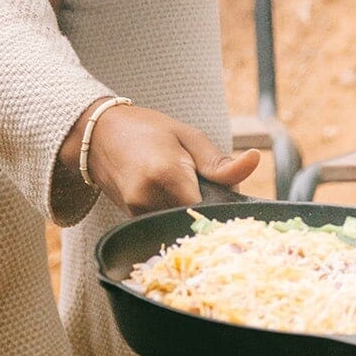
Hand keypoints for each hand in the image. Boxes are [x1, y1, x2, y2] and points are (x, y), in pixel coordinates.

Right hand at [60, 100, 259, 214]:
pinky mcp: (130, 220)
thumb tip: (255, 161)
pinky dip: (175, 215)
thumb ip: (219, 161)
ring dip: (191, 214)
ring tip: (192, 190)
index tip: (232, 205)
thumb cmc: (150, 130)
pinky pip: (162, 225)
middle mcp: (148, 200)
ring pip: (177, 225)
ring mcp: (135, 213)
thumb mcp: (189, 137)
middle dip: (208, 212)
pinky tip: (176, 197)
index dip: (223, 210)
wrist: (100, 136)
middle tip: (214, 194)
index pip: (206, 209)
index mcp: (167, 175)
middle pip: (192, 220)